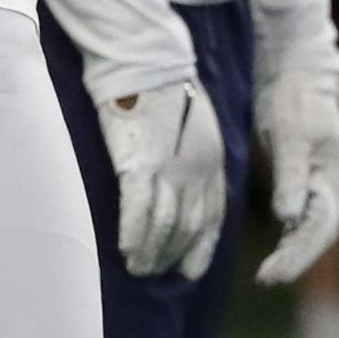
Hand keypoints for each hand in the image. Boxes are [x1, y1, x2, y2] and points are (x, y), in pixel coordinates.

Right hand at [98, 81, 228, 279]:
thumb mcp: (196, 130)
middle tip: (154, 273)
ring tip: (138, 269)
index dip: (200, 245)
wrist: (149, 64)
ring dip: (151, 250)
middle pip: (188, 224)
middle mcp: (197, 169)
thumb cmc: (167, 93)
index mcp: (213, 161)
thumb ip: (194, 162)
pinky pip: (138, 208)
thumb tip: (180, 192)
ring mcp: (170, 168)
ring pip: (164, 222)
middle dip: (173, 253)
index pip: (213, 215)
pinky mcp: (140, 163)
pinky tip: (125, 250)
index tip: (189, 270)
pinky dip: (133, 233)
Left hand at [255, 71, 338, 285]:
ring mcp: (325, 182)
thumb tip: (288, 216)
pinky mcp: (310, 180)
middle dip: (298, 258)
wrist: (297, 74)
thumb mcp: (290, 133)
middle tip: (268, 279)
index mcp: (335, 172)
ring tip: (269, 274)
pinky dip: (293, 238)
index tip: (271, 272)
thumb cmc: (294, 100)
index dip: (298, 251)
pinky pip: (306, 218)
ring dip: (296, 252)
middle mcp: (335, 182)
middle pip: (322, 231)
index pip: (321, 223)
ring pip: (316, 228)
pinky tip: (277, 251)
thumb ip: (290, 174)